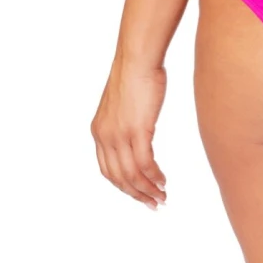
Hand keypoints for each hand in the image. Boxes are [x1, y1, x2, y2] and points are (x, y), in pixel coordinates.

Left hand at [92, 59, 167, 207]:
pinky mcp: (136, 130)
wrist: (137, 59)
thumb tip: (139, 134)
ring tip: (162, 197)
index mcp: (98, 132)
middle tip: (154, 204)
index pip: (107, 170)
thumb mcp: (123, 105)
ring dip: (148, 189)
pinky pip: (145, 163)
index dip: (123, 187)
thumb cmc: (135, 75)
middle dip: (137, 195)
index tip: (139, 195)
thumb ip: (126, 123)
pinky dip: (154, 176)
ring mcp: (119, 135)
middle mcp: (104, 137)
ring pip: (132, 174)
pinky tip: (164, 181)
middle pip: (118, 178)